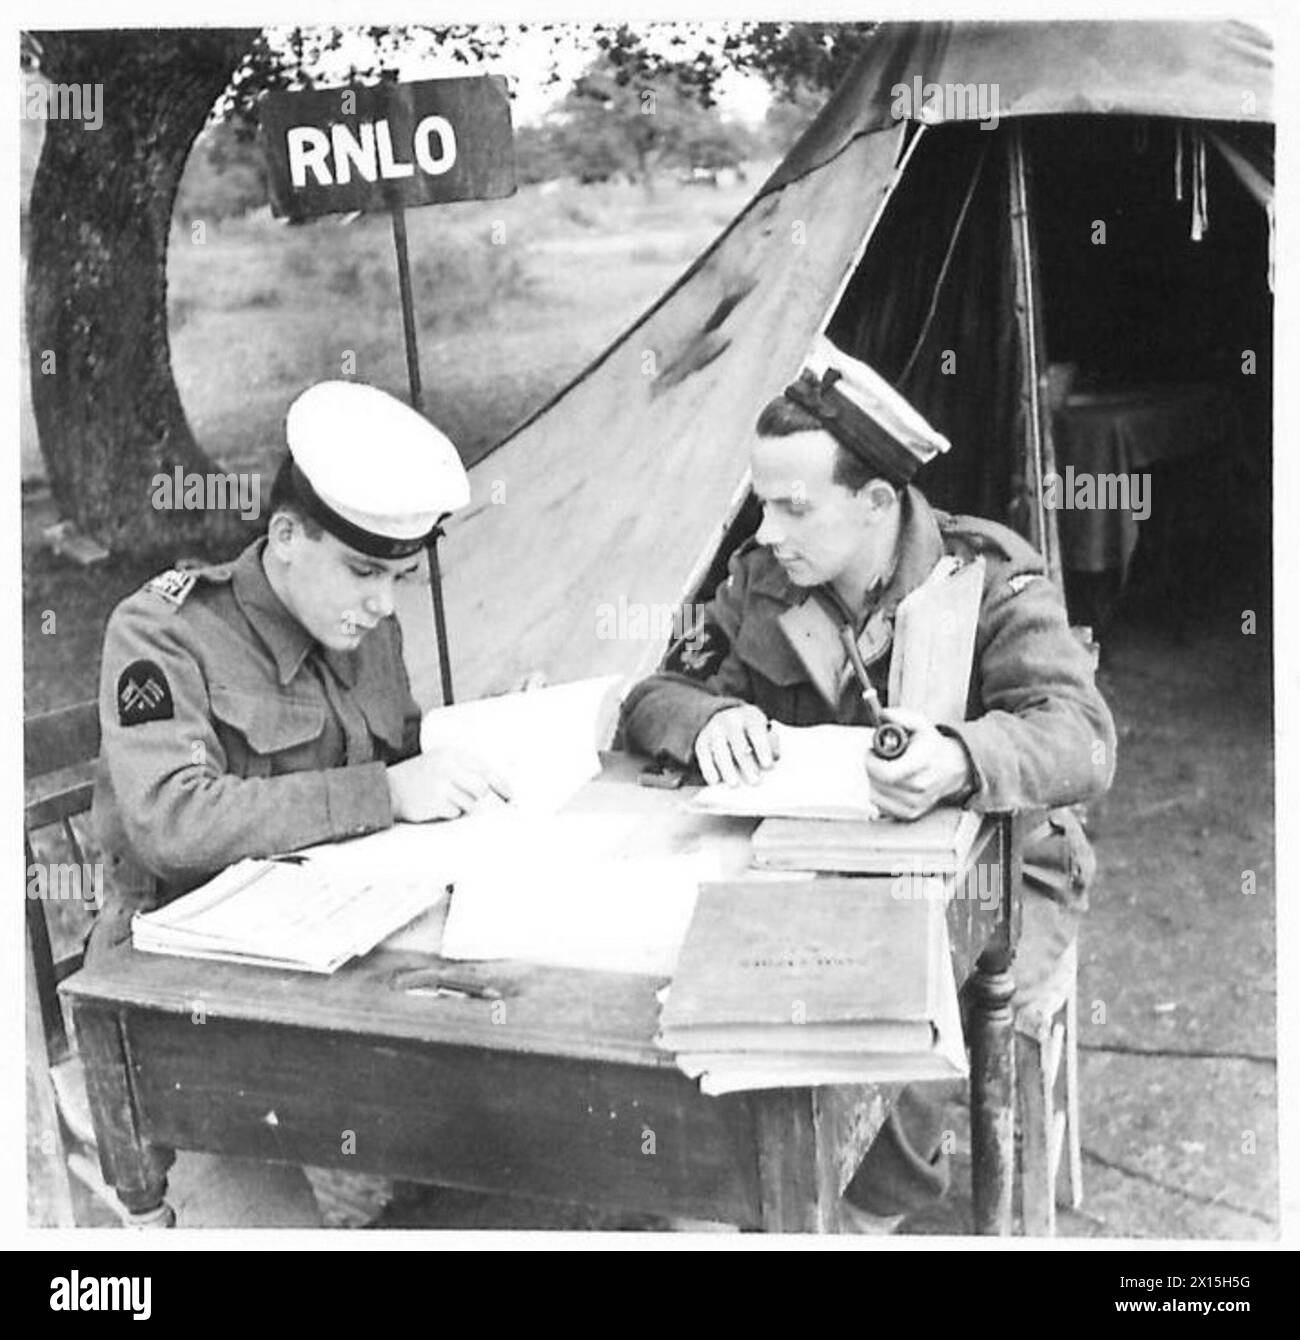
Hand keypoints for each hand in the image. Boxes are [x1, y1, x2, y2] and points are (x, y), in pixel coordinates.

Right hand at [386, 747, 512, 821]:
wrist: (388, 788)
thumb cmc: (418, 776)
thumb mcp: (440, 761)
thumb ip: (463, 768)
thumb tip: (493, 786)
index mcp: (451, 754)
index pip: (485, 769)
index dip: (501, 784)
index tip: (510, 795)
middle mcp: (447, 768)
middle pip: (481, 788)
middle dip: (480, 797)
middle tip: (473, 799)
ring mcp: (440, 786)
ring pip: (470, 803)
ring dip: (463, 805)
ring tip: (448, 800)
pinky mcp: (434, 804)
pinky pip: (455, 813)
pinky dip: (450, 812)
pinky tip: (438, 806)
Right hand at [694, 705, 779, 786]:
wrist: (726, 718)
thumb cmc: (752, 731)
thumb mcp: (764, 729)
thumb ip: (771, 741)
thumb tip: (775, 757)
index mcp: (749, 716)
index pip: (756, 731)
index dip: (762, 748)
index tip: (768, 765)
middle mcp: (729, 720)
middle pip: (737, 742)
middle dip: (746, 763)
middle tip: (754, 781)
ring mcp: (713, 730)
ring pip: (719, 750)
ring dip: (727, 768)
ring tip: (734, 784)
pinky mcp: (702, 741)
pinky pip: (703, 756)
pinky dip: (708, 769)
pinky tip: (714, 782)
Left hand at [864, 708, 972, 819]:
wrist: (952, 767)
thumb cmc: (932, 746)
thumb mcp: (920, 724)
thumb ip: (901, 716)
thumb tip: (883, 714)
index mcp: (922, 764)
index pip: (887, 773)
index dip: (871, 762)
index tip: (870, 752)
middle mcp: (921, 787)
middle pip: (878, 784)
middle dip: (871, 768)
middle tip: (877, 758)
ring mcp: (916, 804)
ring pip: (876, 796)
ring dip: (874, 781)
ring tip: (886, 769)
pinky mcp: (911, 814)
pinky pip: (881, 807)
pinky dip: (880, 794)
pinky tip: (890, 783)